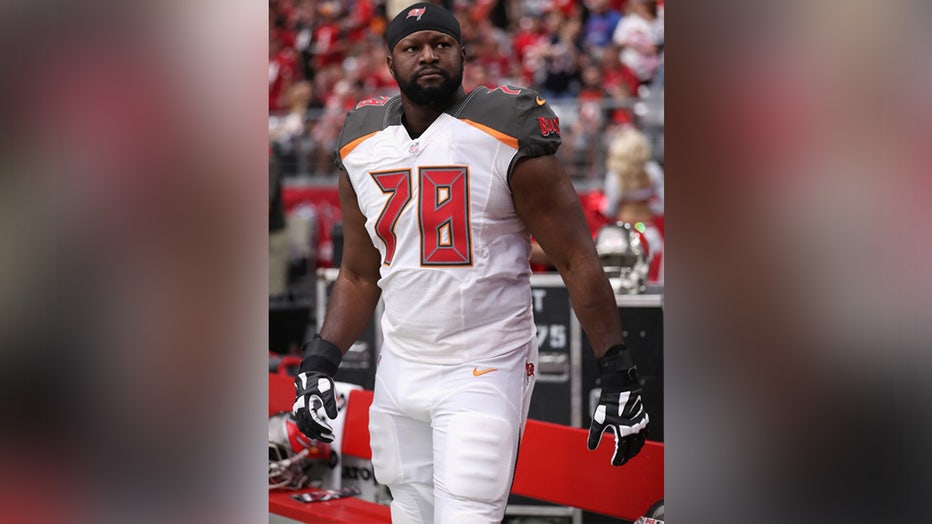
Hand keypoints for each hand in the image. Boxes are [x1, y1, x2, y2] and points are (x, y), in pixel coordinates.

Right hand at [292, 335, 342, 442]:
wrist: (312, 375)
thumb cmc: (320, 382)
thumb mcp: (328, 391)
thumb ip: (330, 404)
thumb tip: (333, 417)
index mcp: (305, 403)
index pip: (313, 420)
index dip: (321, 427)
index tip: (330, 431)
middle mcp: (300, 408)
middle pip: (308, 427)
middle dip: (319, 434)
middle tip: (331, 438)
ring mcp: (299, 410)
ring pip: (305, 427)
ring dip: (315, 434)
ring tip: (327, 438)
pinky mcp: (301, 411)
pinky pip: (304, 424)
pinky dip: (311, 431)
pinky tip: (319, 433)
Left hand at [587, 345, 648, 465]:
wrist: (620, 388)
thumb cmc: (609, 403)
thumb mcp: (599, 420)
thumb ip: (595, 435)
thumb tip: (591, 447)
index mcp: (624, 432)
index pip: (622, 451)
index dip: (618, 459)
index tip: (614, 463)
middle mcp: (635, 430)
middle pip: (632, 449)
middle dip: (626, 457)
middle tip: (621, 461)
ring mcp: (641, 424)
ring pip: (640, 443)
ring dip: (635, 450)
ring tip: (630, 454)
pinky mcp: (643, 418)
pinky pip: (645, 434)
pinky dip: (641, 440)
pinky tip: (638, 441)